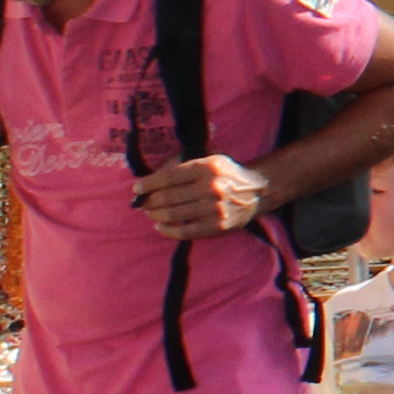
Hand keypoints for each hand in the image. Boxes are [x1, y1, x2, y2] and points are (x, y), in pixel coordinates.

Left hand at [132, 153, 277, 238]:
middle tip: (141, 203)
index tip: (137, 188)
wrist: (256, 192)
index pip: (168, 177)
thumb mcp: (209, 161)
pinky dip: (167, 231)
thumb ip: (183, 167)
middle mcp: (211, 187)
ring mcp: (214, 209)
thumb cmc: (226, 175)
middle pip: (167, 197)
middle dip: (149, 201)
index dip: (148, 183)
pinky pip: (184, 232)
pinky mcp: (216, 227)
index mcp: (206, 167)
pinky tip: (160, 227)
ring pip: (172, 214)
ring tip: (150, 213)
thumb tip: (151, 181)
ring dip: (155, 214)